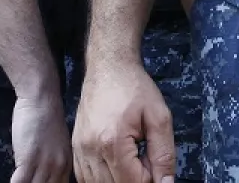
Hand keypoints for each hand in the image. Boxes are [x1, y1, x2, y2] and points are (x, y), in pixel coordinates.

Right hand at [10, 91, 72, 182]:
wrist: (41, 98)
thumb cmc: (47, 117)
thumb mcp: (58, 144)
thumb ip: (53, 162)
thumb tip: (43, 176)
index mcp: (66, 165)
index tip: (36, 182)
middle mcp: (58, 168)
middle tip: (27, 180)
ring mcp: (44, 165)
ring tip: (19, 180)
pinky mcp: (28, 160)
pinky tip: (12, 180)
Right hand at [74, 59, 173, 182]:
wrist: (108, 67)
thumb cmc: (135, 88)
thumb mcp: (159, 117)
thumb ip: (164, 154)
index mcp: (113, 141)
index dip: (150, 180)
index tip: (154, 163)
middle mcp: (91, 150)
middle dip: (135, 179)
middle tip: (144, 159)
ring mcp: (79, 150)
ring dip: (118, 180)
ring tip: (131, 158)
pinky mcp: (75, 148)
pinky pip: (85, 178)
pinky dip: (102, 179)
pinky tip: (115, 165)